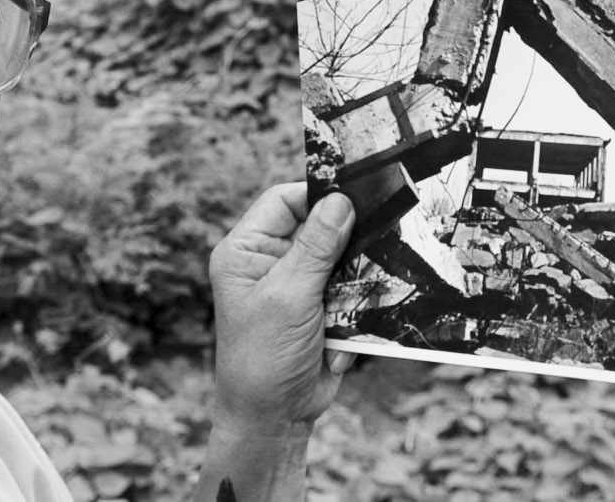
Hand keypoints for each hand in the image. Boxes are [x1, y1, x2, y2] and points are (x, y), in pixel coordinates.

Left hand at [207, 183, 354, 429]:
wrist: (274, 419)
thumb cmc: (263, 357)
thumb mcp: (288, 296)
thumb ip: (316, 247)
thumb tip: (341, 201)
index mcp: (246, 250)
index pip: (284, 200)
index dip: (317, 195)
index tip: (355, 195)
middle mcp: (270, 261)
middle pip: (318, 226)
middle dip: (343, 243)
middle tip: (368, 246)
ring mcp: (297, 285)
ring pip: (341, 259)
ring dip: (350, 282)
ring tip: (345, 306)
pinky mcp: (321, 308)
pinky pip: (351, 291)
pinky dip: (353, 309)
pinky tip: (337, 338)